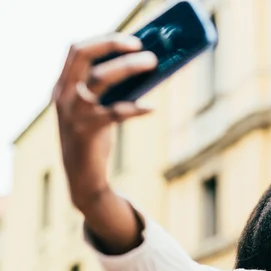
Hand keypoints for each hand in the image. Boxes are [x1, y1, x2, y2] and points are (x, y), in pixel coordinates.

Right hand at [53, 33, 157, 210]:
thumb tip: (141, 67)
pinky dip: (136, 108)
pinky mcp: (87, 130)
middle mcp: (64, 95)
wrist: (82, 175)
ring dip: (129, 67)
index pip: (76, 50)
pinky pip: (116, 112)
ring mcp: (73, 112)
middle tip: (144, 49)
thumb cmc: (93, 137)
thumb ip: (106, 90)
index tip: (132, 40)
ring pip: (100, 78)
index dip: (104, 40)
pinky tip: (151, 107)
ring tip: (154, 64)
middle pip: (83, 55)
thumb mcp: (92, 109)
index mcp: (63, 86)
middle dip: (114, 46)